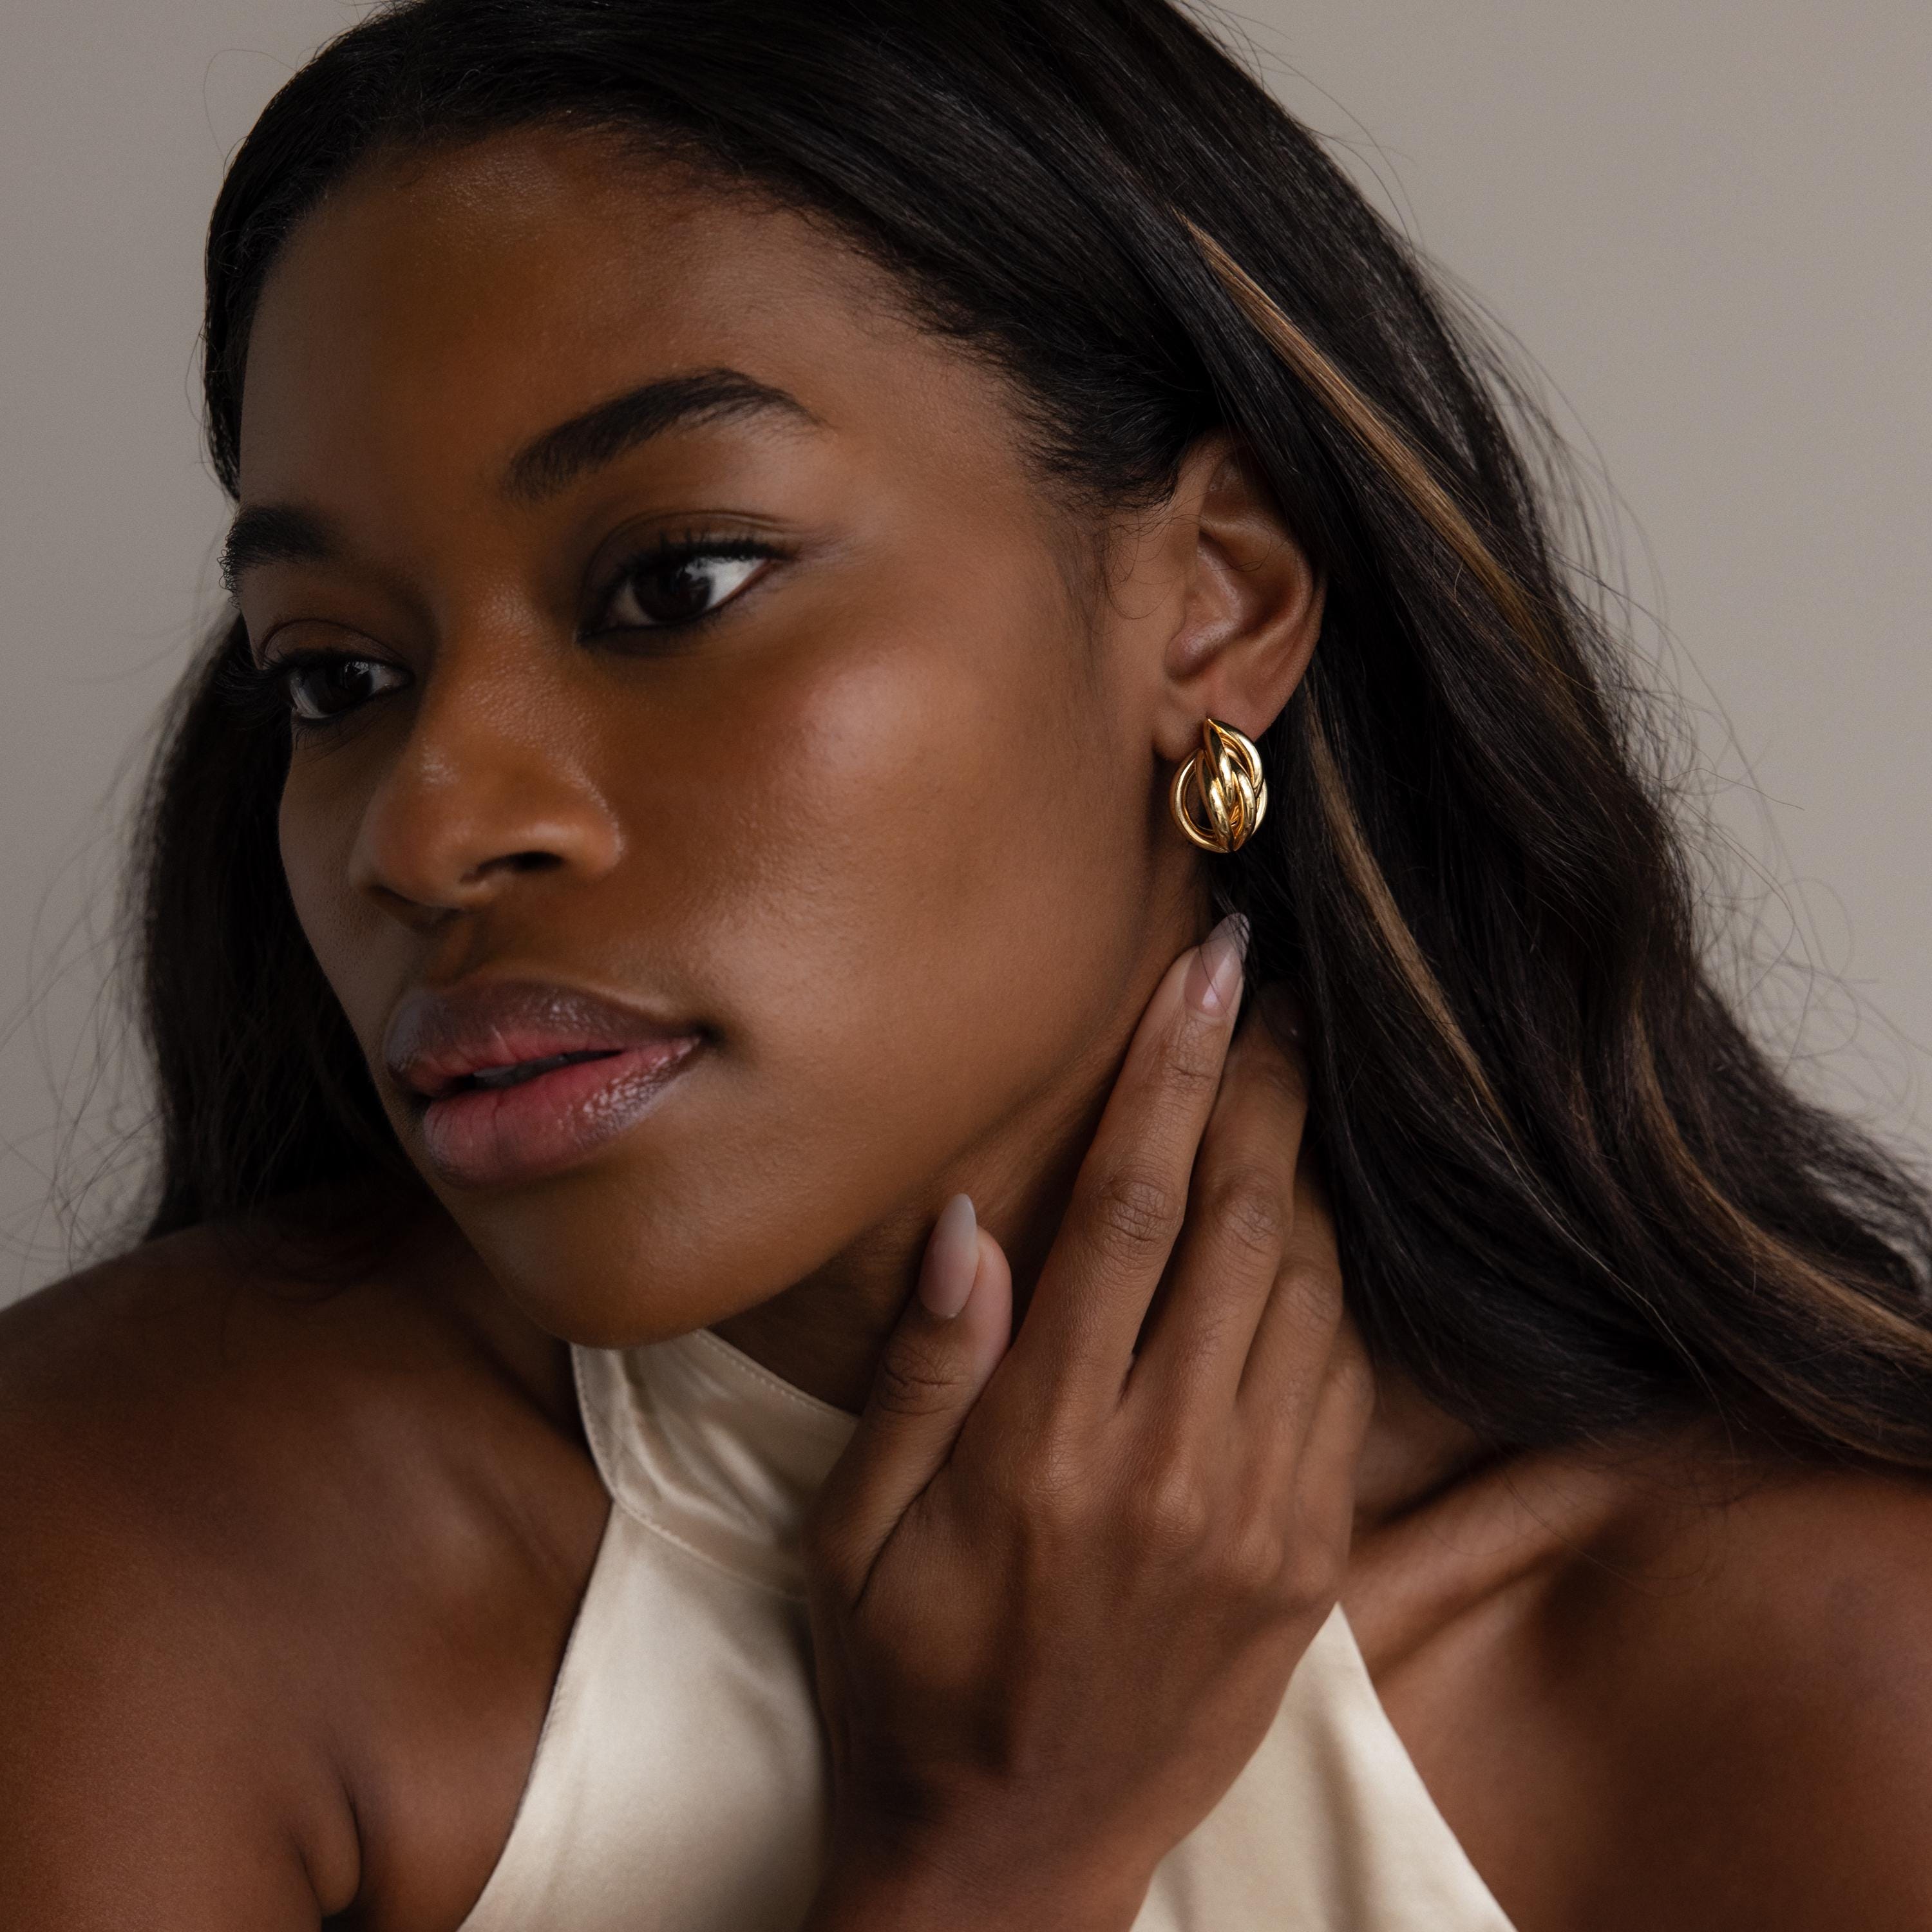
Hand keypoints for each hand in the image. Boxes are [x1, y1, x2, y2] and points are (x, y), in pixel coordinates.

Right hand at [800, 920, 1372, 1931]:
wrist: (1010, 1863)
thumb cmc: (903, 1684)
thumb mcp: (855, 1534)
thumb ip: (924, 1372)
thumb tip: (972, 1221)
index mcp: (1045, 1447)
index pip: (1130, 1207)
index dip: (1175, 1071)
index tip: (1211, 971)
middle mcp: (1170, 1470)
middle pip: (1242, 1224)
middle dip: (1263, 1088)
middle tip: (1273, 993)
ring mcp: (1257, 1522)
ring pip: (1309, 1294)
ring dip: (1301, 1177)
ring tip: (1285, 1090)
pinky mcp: (1306, 1569)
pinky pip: (1341, 1388)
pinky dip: (1329, 1291)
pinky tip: (1300, 1237)